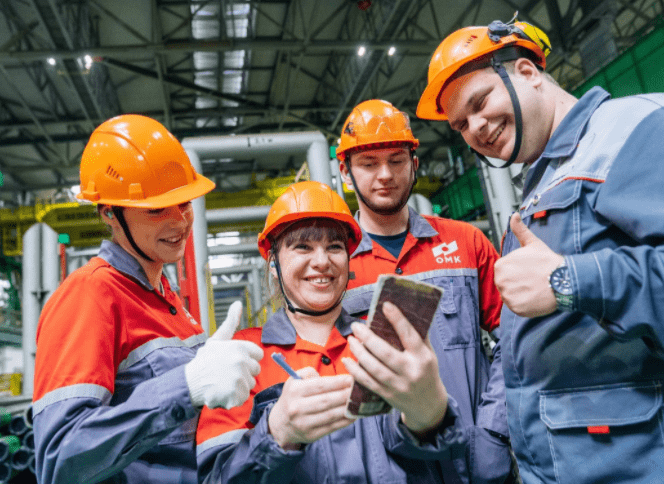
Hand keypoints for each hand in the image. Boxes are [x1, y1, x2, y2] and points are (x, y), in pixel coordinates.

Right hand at [185, 301, 263, 408]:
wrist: (189, 383)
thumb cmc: (204, 362)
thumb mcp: (217, 339)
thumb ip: (231, 322)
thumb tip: (238, 303)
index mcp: (239, 347)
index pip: (258, 355)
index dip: (247, 359)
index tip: (233, 362)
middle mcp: (241, 361)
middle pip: (255, 370)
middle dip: (243, 373)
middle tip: (226, 374)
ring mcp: (239, 378)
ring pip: (250, 384)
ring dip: (239, 386)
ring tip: (223, 383)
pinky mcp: (236, 394)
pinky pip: (244, 397)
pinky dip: (235, 398)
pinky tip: (223, 392)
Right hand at [268, 367, 353, 449]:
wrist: (281, 423)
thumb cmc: (294, 396)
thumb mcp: (294, 379)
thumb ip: (310, 372)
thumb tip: (330, 378)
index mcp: (294, 390)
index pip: (320, 385)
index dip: (338, 382)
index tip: (352, 378)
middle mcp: (297, 407)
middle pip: (327, 400)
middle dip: (346, 394)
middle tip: (361, 389)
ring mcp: (304, 423)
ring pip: (332, 415)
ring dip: (349, 408)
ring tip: (361, 401)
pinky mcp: (311, 435)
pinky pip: (332, 427)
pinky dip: (345, 421)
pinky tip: (355, 414)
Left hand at [342, 302, 447, 434]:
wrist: (429, 405)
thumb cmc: (426, 371)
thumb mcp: (429, 353)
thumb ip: (418, 336)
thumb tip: (403, 311)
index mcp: (423, 357)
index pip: (409, 335)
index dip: (397, 319)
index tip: (385, 305)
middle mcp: (411, 371)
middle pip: (386, 353)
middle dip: (368, 338)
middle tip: (356, 326)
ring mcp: (398, 385)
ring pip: (374, 368)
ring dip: (359, 352)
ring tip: (351, 339)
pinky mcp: (387, 395)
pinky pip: (368, 382)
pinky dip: (355, 371)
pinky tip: (347, 360)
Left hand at [494, 213, 563, 316]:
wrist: (563, 280)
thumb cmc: (548, 261)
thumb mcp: (532, 243)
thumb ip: (520, 230)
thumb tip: (514, 215)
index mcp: (500, 266)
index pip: (503, 272)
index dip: (515, 272)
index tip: (527, 271)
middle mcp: (501, 281)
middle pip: (505, 285)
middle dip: (516, 283)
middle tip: (531, 280)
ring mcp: (508, 296)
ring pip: (510, 296)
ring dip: (520, 294)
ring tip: (533, 288)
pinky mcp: (516, 308)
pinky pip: (516, 307)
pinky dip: (524, 305)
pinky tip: (534, 298)